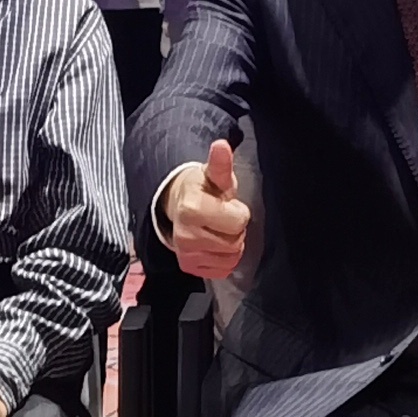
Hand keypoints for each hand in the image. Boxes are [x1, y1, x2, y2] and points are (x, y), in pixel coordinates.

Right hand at [168, 139, 249, 280]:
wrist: (179, 205)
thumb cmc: (203, 189)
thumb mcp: (213, 174)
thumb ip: (221, 164)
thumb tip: (222, 145)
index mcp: (191, 208)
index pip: (238, 221)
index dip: (238, 212)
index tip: (227, 205)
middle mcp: (185, 235)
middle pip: (235, 243)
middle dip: (235, 229)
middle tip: (224, 218)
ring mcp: (185, 254)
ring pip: (231, 258)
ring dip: (231, 245)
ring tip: (219, 230)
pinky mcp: (188, 267)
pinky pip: (223, 270)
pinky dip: (224, 259)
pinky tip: (215, 245)